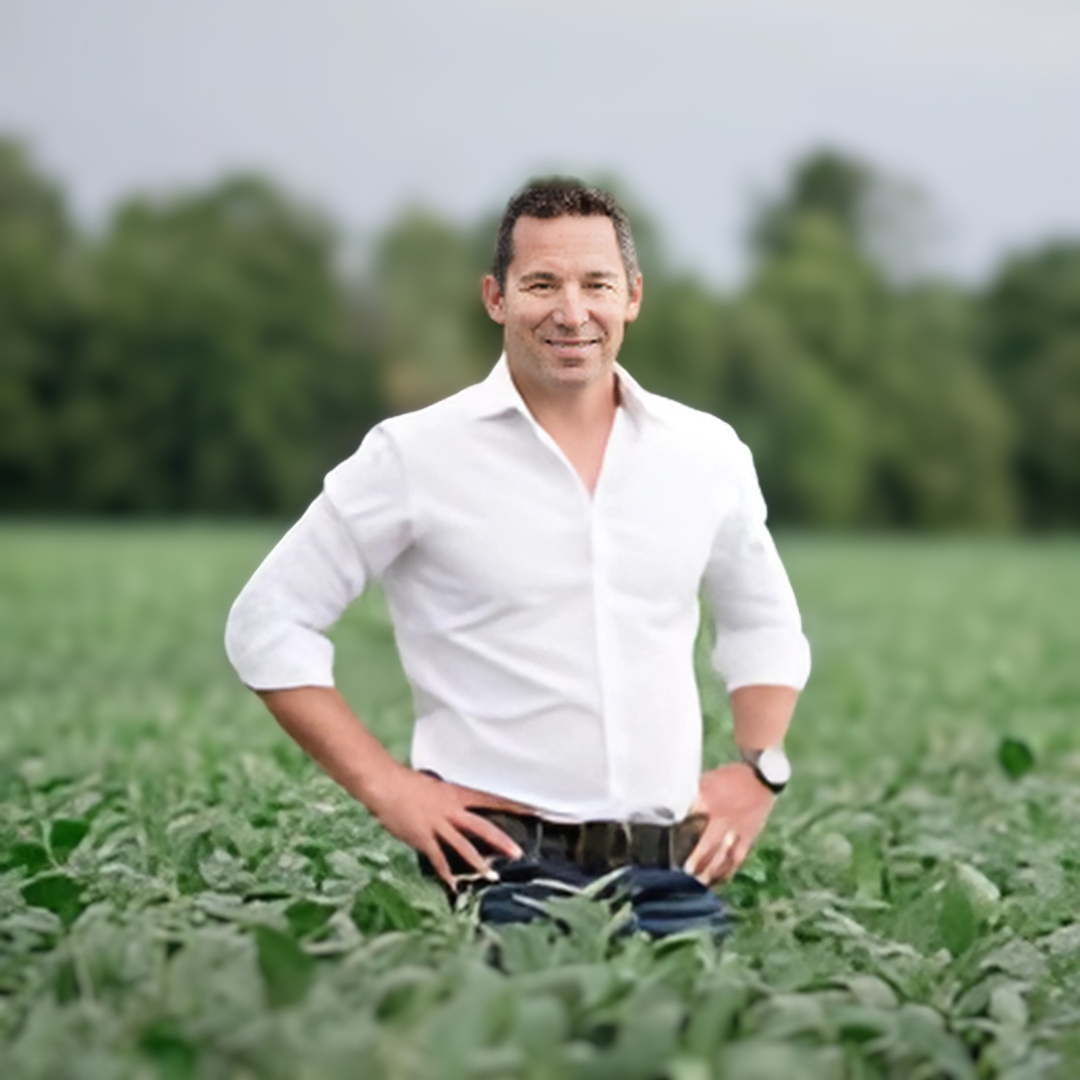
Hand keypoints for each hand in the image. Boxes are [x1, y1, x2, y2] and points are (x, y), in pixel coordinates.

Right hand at [366, 763, 529, 886]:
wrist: (386, 784)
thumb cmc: (406, 783)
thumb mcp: (433, 787)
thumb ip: (446, 798)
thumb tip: (454, 806)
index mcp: (456, 794)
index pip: (489, 799)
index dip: (510, 806)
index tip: (530, 810)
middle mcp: (451, 810)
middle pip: (482, 826)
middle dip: (501, 841)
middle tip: (518, 853)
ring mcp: (438, 824)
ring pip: (464, 846)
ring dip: (479, 863)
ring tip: (493, 876)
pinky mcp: (423, 837)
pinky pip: (438, 859)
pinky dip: (446, 874)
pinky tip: (455, 885)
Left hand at [683, 763, 774, 885]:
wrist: (760, 777)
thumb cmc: (729, 778)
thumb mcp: (706, 781)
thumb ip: (694, 798)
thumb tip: (677, 811)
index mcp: (708, 802)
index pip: (689, 824)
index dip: (679, 839)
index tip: (669, 852)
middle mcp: (722, 819)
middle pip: (706, 846)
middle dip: (695, 861)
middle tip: (684, 874)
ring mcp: (737, 830)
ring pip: (723, 856)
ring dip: (711, 871)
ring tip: (700, 883)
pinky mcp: (749, 836)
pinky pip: (738, 857)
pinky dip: (728, 870)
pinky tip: (720, 880)